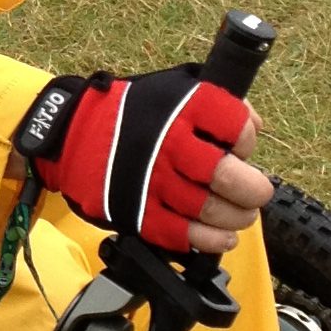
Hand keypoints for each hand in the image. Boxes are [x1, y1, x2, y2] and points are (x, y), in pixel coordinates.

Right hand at [15, 66, 272, 254]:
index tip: (241, 146)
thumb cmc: (132, 113)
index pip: (236, 126)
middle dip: (252, 189)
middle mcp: (169, 143)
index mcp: (183, 106)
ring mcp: (153, 181)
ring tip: (241, 215)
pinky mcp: (138, 212)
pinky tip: (222, 238)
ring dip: (235, 217)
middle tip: (257, 192)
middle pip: (227, 175)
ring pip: (209, 209)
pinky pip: (182, 234)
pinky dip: (208, 240)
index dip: (247, 140)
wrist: (74, 136)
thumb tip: (254, 126)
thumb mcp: (175, 90)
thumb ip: (217, 103)